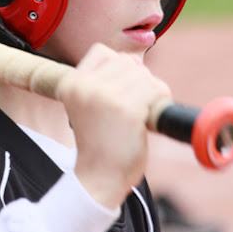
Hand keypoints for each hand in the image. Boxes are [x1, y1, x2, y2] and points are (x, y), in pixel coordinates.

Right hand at [57, 43, 170, 208]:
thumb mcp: (88, 107)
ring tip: (143, 112)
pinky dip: (159, 102)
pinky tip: (149, 119)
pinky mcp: (128, 109)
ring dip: (151, 91)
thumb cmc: (99, 145)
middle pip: (126, 61)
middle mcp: (86, 86)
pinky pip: (154, 91)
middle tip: (137, 105)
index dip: (117, 66)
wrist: (98, 179)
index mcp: (72, 83)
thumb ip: (106, 83)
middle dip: (138, 80)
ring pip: (143, 75)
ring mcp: (107, 96)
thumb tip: (137, 61)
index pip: (101, 52)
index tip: (120, 89)